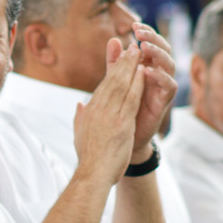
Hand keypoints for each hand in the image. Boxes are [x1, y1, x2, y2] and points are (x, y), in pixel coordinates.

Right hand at [72, 42, 144, 185]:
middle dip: (123, 62)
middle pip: (112, 81)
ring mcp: (109, 116)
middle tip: (132, 47)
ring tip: (139, 52)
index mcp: (90, 112)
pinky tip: (144, 71)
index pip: (104, 86)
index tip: (121, 58)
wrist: (91, 175)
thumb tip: (80, 104)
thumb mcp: (79, 134)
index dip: (113, 70)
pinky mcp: (120, 124)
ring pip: (122, 85)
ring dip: (131, 67)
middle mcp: (98, 110)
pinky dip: (137, 83)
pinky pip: (131, 98)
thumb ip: (79, 117)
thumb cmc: (87, 159)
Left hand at [128, 24, 177, 161]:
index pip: (151, 43)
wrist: (123, 138)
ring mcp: (162, 86)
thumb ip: (115, 62)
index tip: (133, 24)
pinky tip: (147, 70)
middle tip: (140, 32)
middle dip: (153, 38)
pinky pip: (169, 85)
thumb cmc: (121, 107)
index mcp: (147, 65)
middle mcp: (158, 73)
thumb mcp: (115, 82)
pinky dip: (160, 76)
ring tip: (144, 48)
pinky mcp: (164, 101)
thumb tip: (113, 39)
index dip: (146, 32)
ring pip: (169, 64)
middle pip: (163, 49)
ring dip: (158, 54)